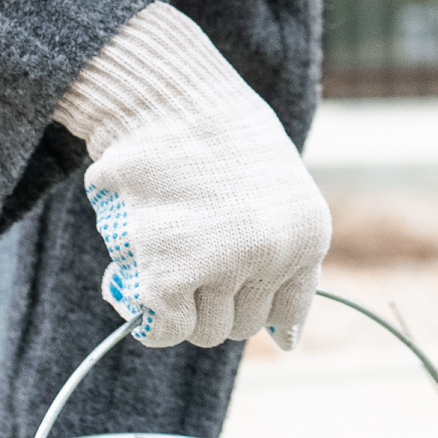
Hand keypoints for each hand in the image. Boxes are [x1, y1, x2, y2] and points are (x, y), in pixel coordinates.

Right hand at [55, 5, 329, 347]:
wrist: (162, 96)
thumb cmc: (213, 135)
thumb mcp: (275, 189)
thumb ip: (282, 255)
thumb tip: (288, 341)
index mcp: (308, 235)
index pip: (287, 313)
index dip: (252, 305)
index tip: (226, 286)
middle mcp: (273, 254)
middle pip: (240, 327)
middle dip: (210, 300)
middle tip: (183, 251)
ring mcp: (223, 265)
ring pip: (201, 331)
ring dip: (175, 304)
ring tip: (157, 252)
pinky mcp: (169, 275)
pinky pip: (161, 328)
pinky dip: (142, 312)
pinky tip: (130, 277)